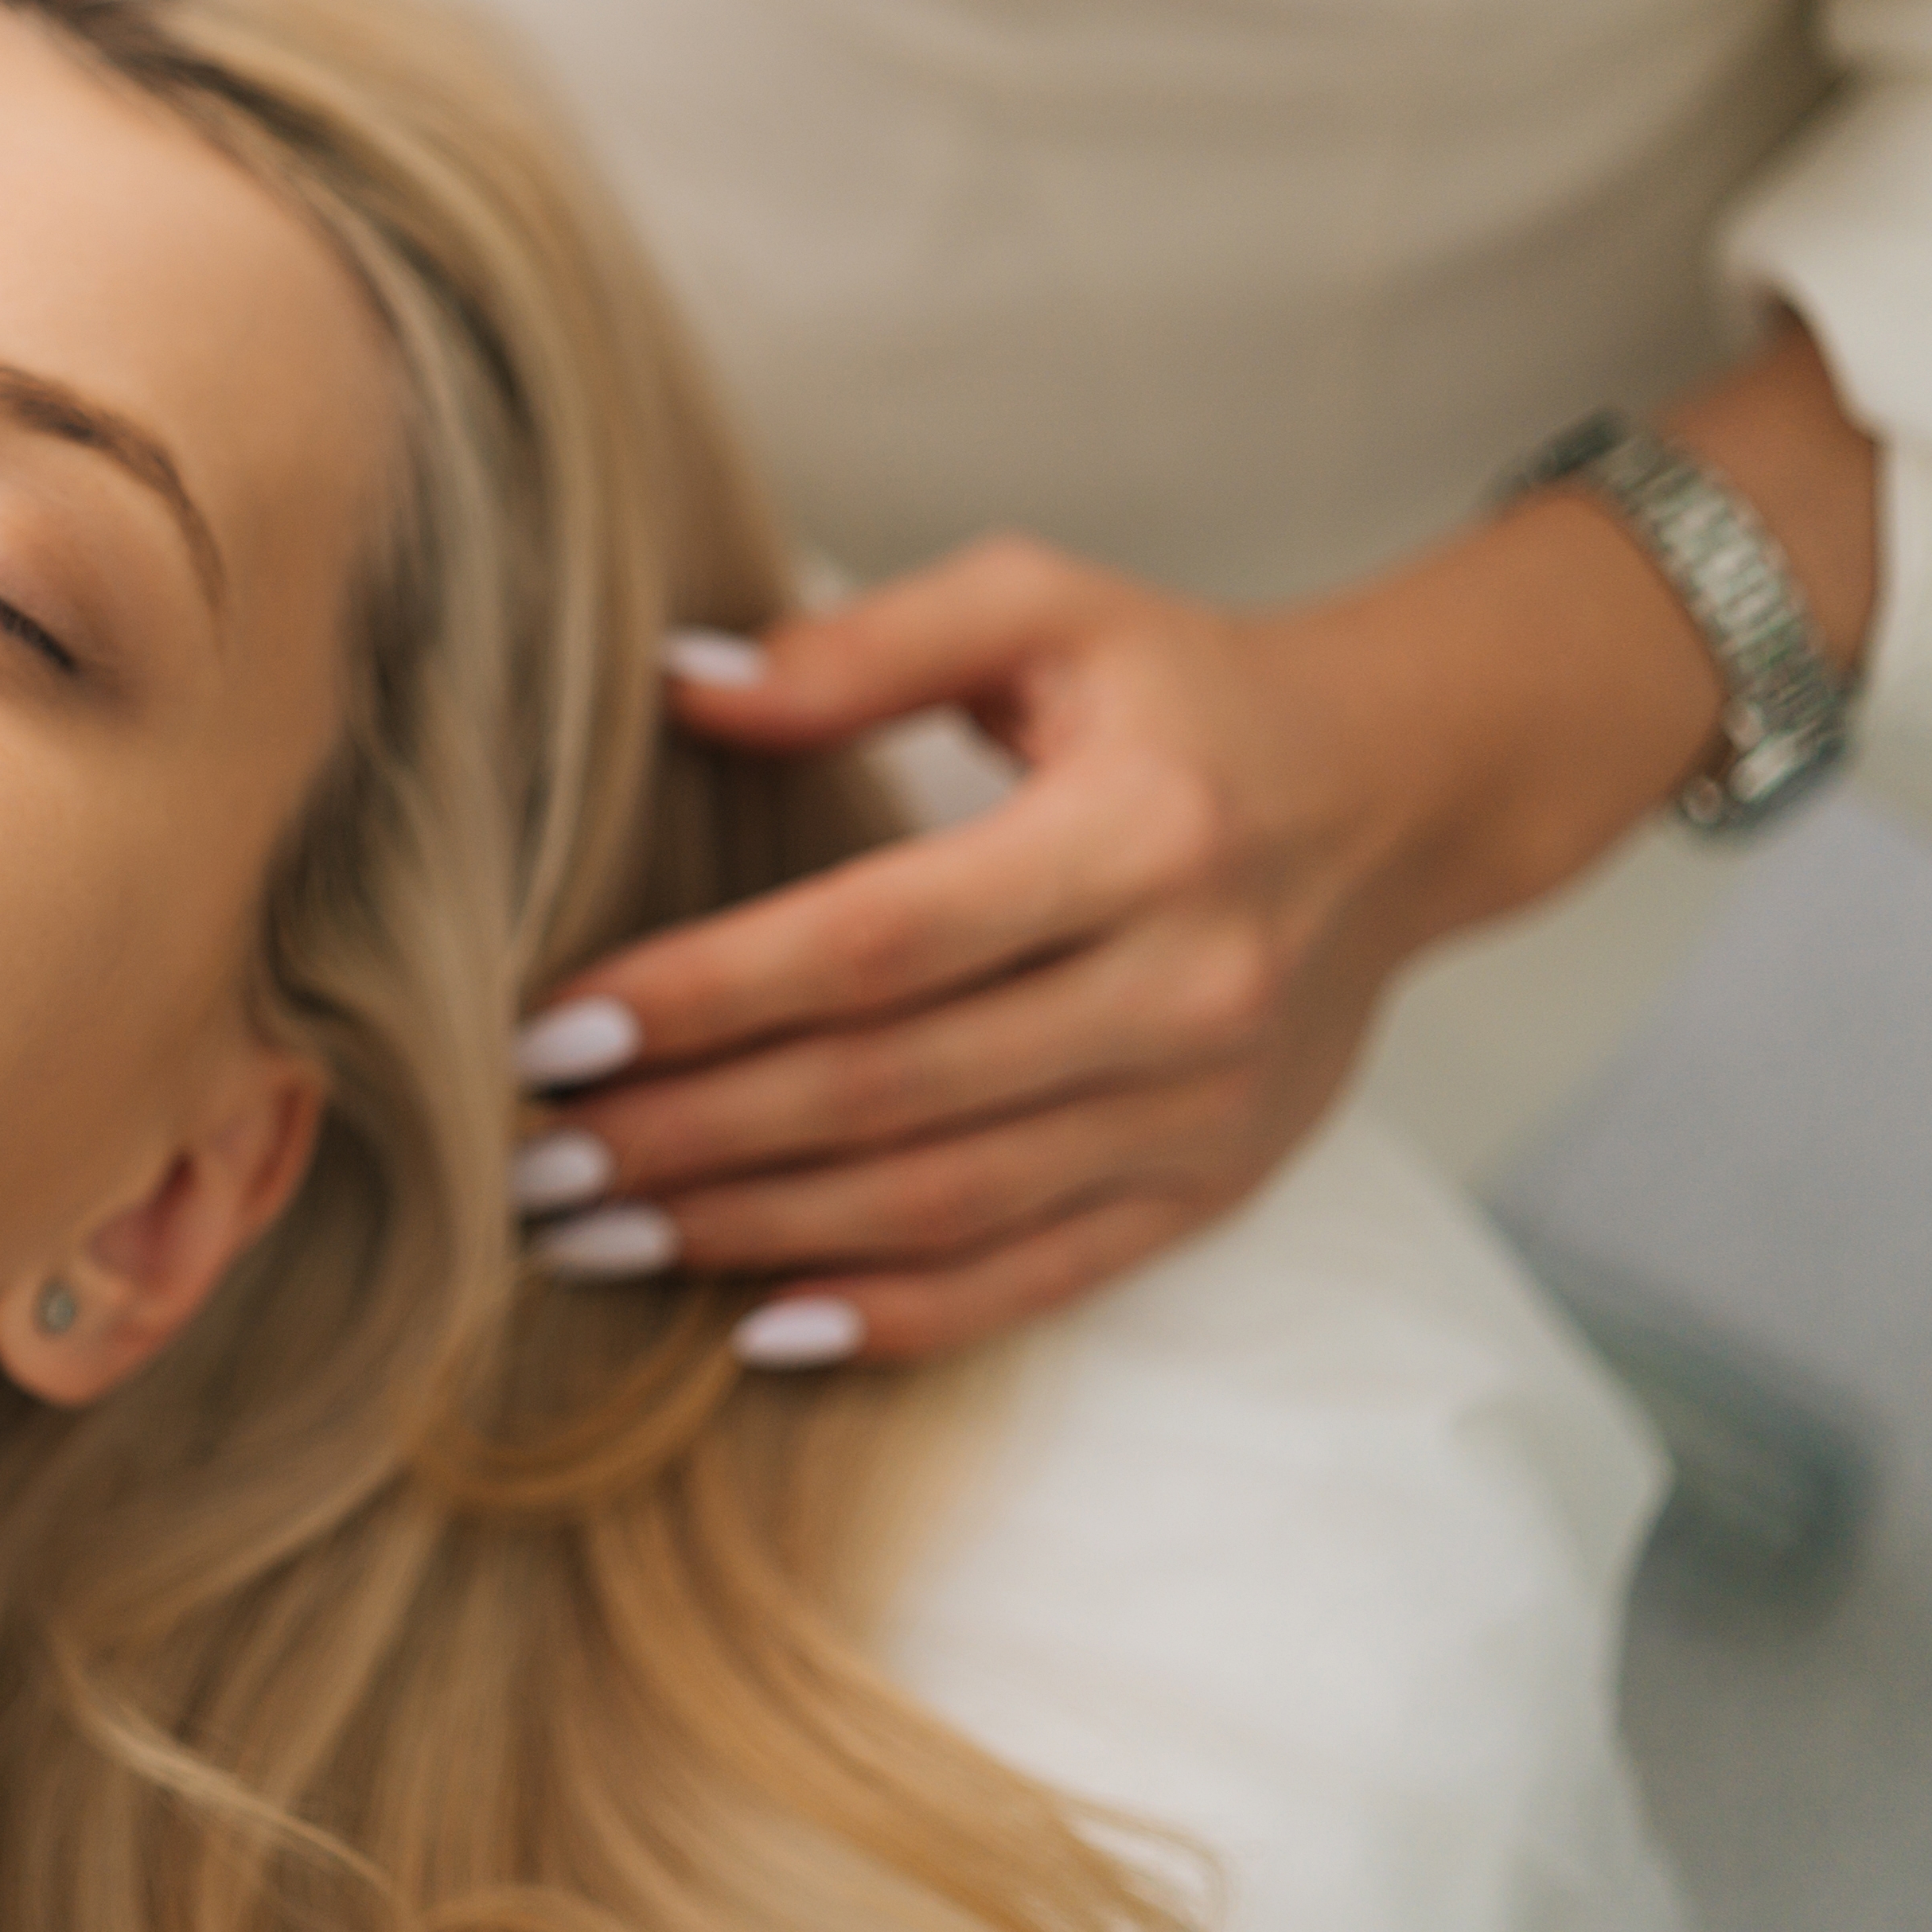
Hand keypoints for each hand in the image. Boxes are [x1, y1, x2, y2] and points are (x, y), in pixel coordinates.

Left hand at [503, 519, 1725, 1365]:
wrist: (1406, 794)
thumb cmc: (1184, 690)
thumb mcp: (1042, 609)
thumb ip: (861, 646)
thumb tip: (679, 685)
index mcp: (1136, 833)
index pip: (876, 940)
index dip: (704, 996)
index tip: (553, 1033)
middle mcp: (1182, 987)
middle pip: (889, 1089)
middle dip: (687, 1136)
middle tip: (525, 1165)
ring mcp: (1203, 1109)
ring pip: (940, 1202)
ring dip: (750, 1233)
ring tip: (592, 1237)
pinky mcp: (1211, 1187)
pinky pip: (1033, 1279)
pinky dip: (893, 1316)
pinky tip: (757, 1323)